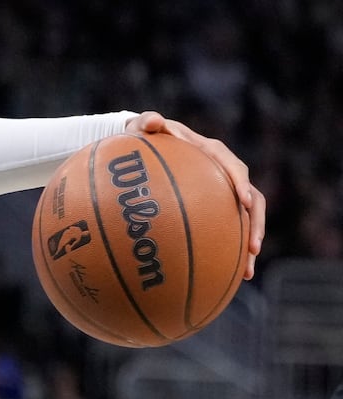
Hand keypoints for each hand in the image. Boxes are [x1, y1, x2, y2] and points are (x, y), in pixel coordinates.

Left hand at [126, 111, 265, 278]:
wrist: (145, 144)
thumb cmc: (143, 136)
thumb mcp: (142, 127)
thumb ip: (147, 122)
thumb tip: (152, 121)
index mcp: (212, 153)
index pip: (233, 168)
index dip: (240, 184)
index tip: (243, 202)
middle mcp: (223, 173)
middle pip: (251, 200)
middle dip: (256, 224)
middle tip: (253, 248)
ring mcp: (221, 192)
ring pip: (245, 220)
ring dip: (249, 244)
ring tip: (248, 273)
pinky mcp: (213, 208)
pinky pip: (227, 230)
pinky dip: (228, 252)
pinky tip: (225, 277)